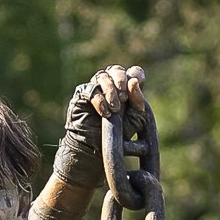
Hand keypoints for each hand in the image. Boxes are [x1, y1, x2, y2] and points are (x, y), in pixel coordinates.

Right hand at [51, 65, 147, 185]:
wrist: (97, 150)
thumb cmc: (118, 136)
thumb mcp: (135, 120)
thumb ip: (138, 101)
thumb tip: (134, 81)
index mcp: (126, 89)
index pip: (133, 72)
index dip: (136, 76)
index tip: (137, 85)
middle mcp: (111, 87)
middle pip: (116, 70)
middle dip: (121, 80)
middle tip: (124, 98)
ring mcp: (96, 89)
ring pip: (102, 76)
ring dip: (110, 92)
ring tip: (115, 110)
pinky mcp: (82, 96)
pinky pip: (90, 90)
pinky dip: (99, 101)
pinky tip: (105, 114)